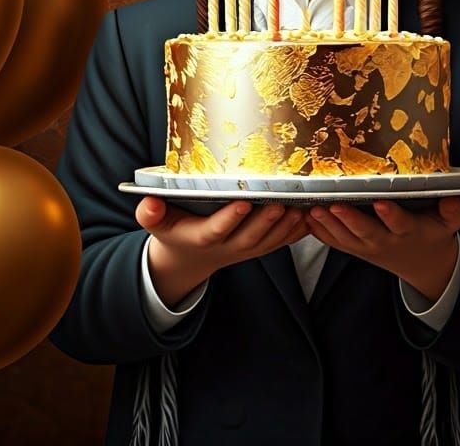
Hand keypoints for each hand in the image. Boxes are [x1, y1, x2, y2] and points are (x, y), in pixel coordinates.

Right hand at [136, 196, 306, 307]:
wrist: (189, 258)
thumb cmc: (172, 231)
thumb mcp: (156, 223)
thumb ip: (149, 213)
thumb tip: (148, 202)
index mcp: (201, 237)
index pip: (215, 230)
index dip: (228, 219)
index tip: (241, 203)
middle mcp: (226, 247)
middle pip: (249, 237)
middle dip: (265, 221)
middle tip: (281, 204)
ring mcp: (245, 249)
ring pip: (268, 242)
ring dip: (285, 227)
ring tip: (300, 208)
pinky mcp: (259, 247)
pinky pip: (280, 243)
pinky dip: (296, 232)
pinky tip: (311, 215)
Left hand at [306, 196, 459, 300]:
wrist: (423, 264)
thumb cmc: (434, 233)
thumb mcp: (450, 224)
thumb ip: (455, 211)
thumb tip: (454, 198)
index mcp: (410, 232)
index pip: (401, 224)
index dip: (391, 215)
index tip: (381, 202)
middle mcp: (386, 241)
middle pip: (366, 233)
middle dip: (350, 220)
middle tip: (335, 206)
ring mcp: (367, 247)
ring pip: (345, 239)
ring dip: (328, 225)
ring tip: (313, 209)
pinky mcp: (354, 249)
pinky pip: (334, 243)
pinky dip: (319, 232)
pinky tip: (305, 217)